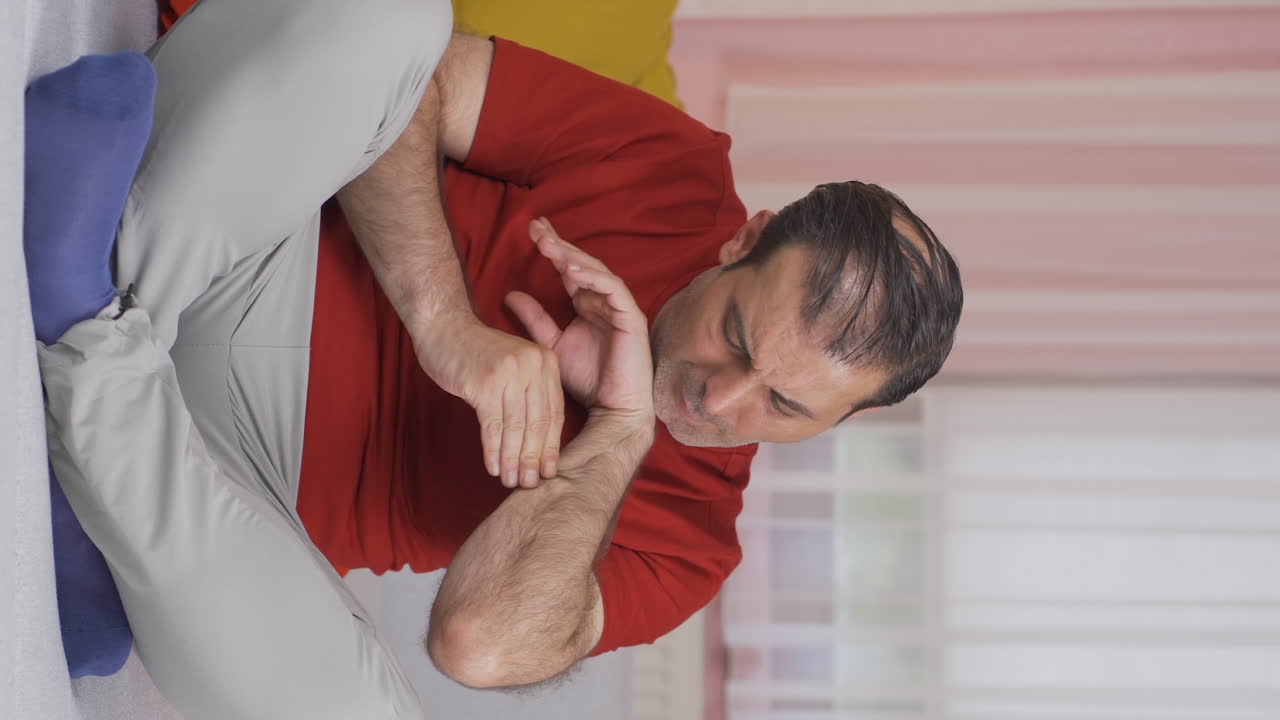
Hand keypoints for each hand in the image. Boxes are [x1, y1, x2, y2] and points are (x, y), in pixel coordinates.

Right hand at [410, 313, 563, 488]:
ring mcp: (509, 373)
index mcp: (546, 362)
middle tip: (528, 484)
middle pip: (537, 423)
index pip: (554, 413)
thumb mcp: (516, 367)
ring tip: (509, 481)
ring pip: (516, 427)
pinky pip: (492, 425)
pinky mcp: (485, 382)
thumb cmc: (479, 353)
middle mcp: (533, 365)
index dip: (551, 447)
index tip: (548, 472)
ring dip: (512, 460)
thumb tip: (537, 446)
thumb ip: (530, 395)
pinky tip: (492, 467)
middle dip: (532, 459)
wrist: (445, 327)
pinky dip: (493, 450)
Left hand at [504, 218, 654, 422]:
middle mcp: (603, 300)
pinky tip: (573, 271)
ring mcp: (619, 307)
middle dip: (560, 244)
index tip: (530, 231)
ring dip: (574, 257)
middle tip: (536, 227)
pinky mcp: (632, 317)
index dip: (552, 249)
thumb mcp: (552, 345)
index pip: (569, 269)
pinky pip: (614, 289)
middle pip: (582, 264)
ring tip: (550, 246)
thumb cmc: (587, 380)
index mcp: (587, 303)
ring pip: (597, 272)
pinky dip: (594, 278)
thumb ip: (535, 320)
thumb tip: (509, 294)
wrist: (613, 410)